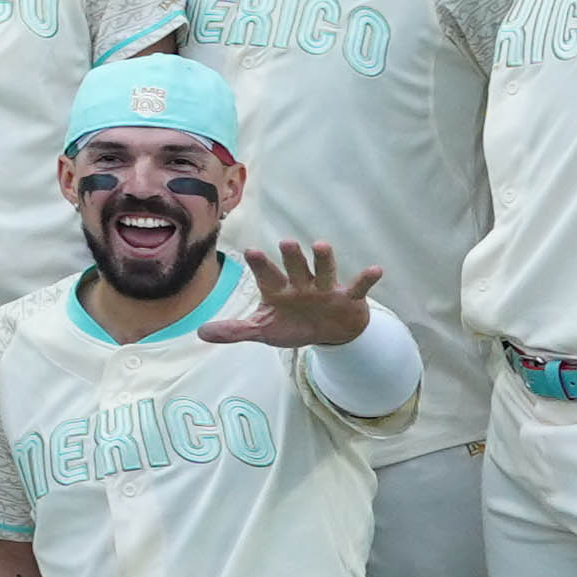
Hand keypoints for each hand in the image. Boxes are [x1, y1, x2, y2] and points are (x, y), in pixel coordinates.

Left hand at [205, 239, 379, 351]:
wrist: (329, 333)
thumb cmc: (293, 325)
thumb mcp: (264, 331)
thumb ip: (235, 331)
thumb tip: (201, 333)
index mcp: (279, 290)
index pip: (268, 275)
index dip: (261, 264)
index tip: (252, 250)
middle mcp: (302, 284)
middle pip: (295, 268)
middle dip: (292, 257)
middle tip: (286, 243)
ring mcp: (326, 289)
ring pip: (325, 271)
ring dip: (324, 260)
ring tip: (321, 245)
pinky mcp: (349, 298)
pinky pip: (359, 287)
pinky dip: (367, 279)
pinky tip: (375, 270)